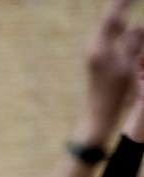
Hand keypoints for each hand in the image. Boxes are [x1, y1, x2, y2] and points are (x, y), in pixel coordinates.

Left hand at [83, 0, 143, 138]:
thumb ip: (133, 46)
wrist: (98, 113)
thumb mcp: (129, 68)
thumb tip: (137, 25)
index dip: (121, 3)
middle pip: (107, 20)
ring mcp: (93, 53)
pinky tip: (122, 27)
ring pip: (106, 28)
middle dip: (118, 6)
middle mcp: (93, 48)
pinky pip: (106, 37)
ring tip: (125, 3)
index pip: (112, 19)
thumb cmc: (115, 93)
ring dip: (117, 16)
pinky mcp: (96, 59)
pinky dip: (115, 28)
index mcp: (100, 48)